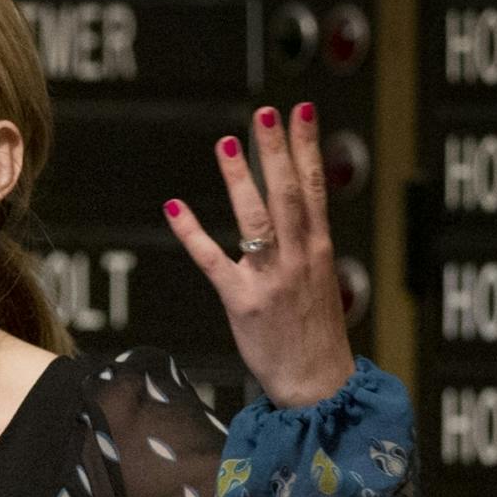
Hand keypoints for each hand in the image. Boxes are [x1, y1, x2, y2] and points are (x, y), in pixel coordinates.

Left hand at [164, 102, 355, 407]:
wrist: (318, 385)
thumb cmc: (316, 335)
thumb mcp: (321, 282)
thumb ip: (307, 245)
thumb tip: (299, 212)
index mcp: (318, 249)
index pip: (314, 187)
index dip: (308, 147)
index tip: (303, 111)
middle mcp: (298, 258)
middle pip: (288, 193)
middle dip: (276, 150)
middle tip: (265, 113)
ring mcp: (270, 279)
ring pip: (256, 220)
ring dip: (240, 179)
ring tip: (227, 142)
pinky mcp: (242, 303)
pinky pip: (212, 262)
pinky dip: (192, 234)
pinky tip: (175, 207)